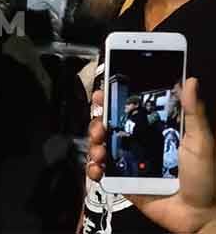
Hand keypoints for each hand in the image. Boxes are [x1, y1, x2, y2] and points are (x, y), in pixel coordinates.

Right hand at [86, 78, 215, 232]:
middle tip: (99, 126)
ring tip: (100, 150)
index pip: (130, 110)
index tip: (101, 94)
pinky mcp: (122, 182)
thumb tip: (191, 81)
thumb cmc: (206, 178)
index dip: (113, 101)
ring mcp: (129, 163)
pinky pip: (102, 172)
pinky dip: (94, 169)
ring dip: (94, 144)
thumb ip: (194, 112)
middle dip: (98, 122)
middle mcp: (140, 144)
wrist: (199, 216)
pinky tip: (98, 169)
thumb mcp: (202, 142)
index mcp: (157, 131)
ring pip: (101, 146)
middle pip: (110, 126)